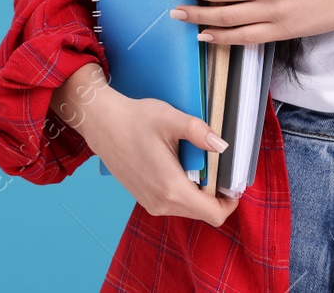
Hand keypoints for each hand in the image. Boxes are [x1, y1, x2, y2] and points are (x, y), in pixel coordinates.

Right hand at [76, 84, 241, 227]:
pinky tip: (177, 165)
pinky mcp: (145, 199)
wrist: (102, 124)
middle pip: (203, 211)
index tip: (231, 182)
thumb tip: (222, 145)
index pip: (214, 214)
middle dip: (215, 193)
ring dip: (199, 191)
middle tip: (214, 164)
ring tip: (194, 161)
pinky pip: (174, 203)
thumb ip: (198, 131)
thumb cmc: (134, 120)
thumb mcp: (169, 118)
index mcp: (172, 188)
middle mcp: (162, 203)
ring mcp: (152, 204)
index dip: (229, 201)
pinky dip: (183, 190)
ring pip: (189, 208)